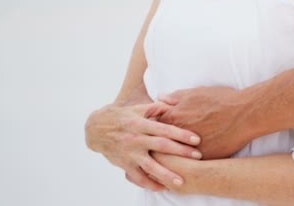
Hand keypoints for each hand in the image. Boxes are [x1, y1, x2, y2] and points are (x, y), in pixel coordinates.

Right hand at [84, 101, 201, 190]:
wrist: (96, 129)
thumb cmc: (122, 116)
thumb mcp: (138, 107)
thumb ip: (157, 107)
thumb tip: (174, 106)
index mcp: (141, 124)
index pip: (164, 129)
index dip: (181, 134)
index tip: (196, 139)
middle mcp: (135, 139)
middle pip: (161, 146)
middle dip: (180, 152)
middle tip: (198, 156)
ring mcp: (129, 153)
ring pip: (149, 166)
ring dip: (166, 175)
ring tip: (181, 182)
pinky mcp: (124, 164)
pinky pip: (137, 178)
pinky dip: (149, 184)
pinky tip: (163, 188)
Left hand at [157, 87, 251, 159]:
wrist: (244, 115)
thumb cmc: (221, 100)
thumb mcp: (195, 93)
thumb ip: (175, 97)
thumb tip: (159, 98)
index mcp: (173, 116)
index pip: (152, 126)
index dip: (152, 129)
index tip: (152, 132)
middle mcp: (177, 135)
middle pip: (158, 145)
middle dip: (156, 147)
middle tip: (155, 150)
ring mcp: (189, 149)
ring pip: (171, 159)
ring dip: (168, 160)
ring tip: (168, 161)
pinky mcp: (202, 159)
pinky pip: (188, 166)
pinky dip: (185, 167)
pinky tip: (184, 168)